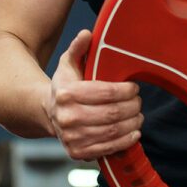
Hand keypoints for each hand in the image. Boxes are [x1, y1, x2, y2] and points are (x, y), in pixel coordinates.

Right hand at [45, 29, 142, 160]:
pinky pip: (109, 148)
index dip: (126, 91)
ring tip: (138, 115)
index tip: (134, 88)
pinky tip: (133, 132)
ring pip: (113, 131)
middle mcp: (67, 117)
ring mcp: (72, 137)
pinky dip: (126, 140)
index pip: (106, 93)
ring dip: (132, 123)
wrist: (48, 113)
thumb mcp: (68, 64)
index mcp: (66, 93)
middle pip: (113, 113)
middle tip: (138, 102)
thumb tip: (88, 34)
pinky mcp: (77, 152)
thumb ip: (78, 48)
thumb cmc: (64, 87)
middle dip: (133, 107)